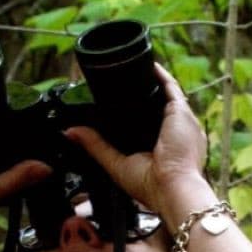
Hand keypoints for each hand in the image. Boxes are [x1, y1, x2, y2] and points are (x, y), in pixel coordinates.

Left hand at [63, 63, 210, 217]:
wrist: (171, 186)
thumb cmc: (150, 186)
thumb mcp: (116, 164)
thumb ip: (95, 146)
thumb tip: (71, 132)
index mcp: (163, 148)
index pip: (149, 124)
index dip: (136, 114)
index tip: (118, 103)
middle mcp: (174, 133)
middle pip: (156, 106)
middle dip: (143, 95)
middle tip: (122, 84)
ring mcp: (180, 120)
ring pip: (164, 94)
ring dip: (150, 82)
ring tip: (133, 70)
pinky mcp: (180, 111)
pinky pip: (170, 86)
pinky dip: (159, 75)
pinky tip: (147, 65)